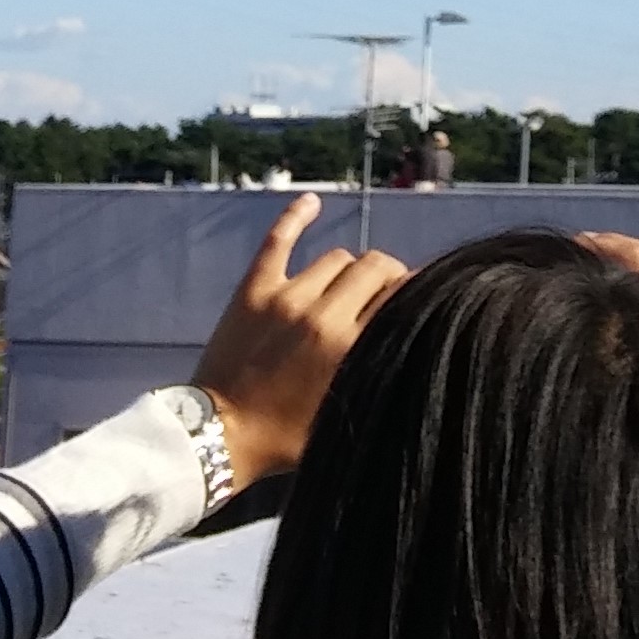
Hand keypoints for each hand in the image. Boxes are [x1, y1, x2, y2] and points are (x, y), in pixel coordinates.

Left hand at [191, 196, 408, 489]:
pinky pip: (279, 240)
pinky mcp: (253, 290)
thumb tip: (412, 336)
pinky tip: (313, 201)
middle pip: (372, 268)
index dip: (412, 291)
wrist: (220, 435)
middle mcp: (322, 314)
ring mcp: (286, 297)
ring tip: (347, 286)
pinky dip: (296, 216)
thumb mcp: (347, 407)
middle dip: (386, 275)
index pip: (398, 295)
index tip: (417, 298)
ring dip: (348, 270)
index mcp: (350, 347)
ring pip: (337, 258)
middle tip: (384, 292)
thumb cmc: (287, 436)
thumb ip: (378, 368)